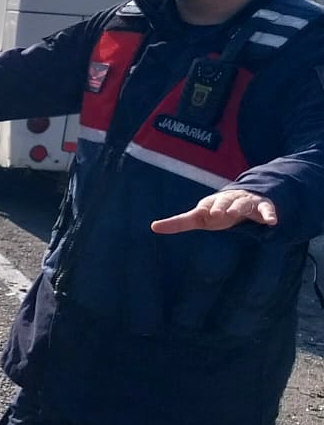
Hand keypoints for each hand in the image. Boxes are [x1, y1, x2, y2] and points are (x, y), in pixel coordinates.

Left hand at [151, 188, 277, 233]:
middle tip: (217, 215)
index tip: (203, 214)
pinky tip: (272, 222)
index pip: (205, 206)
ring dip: (239, 207)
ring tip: (236, 214)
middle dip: (221, 207)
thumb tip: (152, 227)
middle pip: (223, 202)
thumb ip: (178, 223)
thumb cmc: (216, 210)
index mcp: (211, 203)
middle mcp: (227, 200)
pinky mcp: (261, 206)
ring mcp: (244, 202)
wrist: (243, 197)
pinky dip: (269, 214)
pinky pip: (266, 209)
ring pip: (242, 203)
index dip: (205, 209)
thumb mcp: (199, 217)